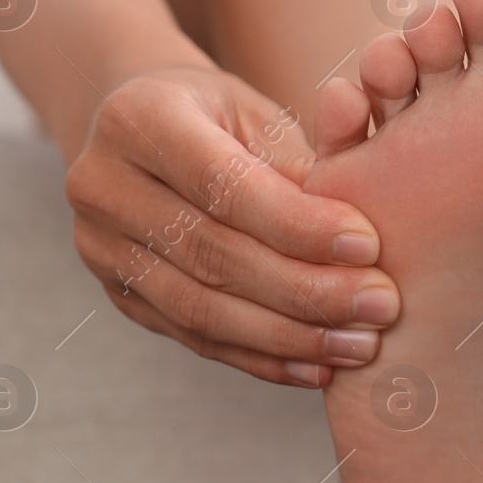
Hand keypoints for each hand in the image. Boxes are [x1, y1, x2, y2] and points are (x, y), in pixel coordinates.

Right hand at [65, 67, 399, 387]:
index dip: (298, 224)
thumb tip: (362, 235)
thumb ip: (305, 161)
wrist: (147, 131)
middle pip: (212, 254)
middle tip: (381, 304)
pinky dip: (262, 359)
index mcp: (139, 118)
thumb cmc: (223, 116)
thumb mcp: (260, 113)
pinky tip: (319, 369)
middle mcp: (103, 185)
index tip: (369, 246)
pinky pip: (196, 338)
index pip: (223, 185)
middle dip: (306, 289)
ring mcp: (102, 248)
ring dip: (290, 336)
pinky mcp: (120, 296)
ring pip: (200, 309)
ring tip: (360, 345)